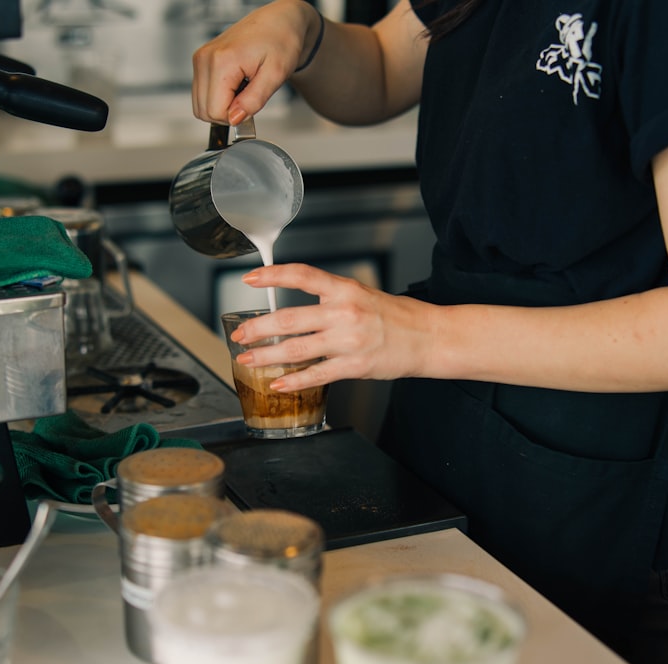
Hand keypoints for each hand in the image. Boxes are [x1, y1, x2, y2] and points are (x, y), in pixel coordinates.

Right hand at [192, 0, 319, 125]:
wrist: (279, 21)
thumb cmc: (281, 40)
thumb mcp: (275, 75)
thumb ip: (254, 100)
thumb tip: (235, 119)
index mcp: (222, 61)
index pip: (215, 111)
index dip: (235, 116)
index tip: (251, 105)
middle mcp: (205, 58)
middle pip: (204, 111)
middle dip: (228, 113)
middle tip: (248, 97)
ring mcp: (201, 59)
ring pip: (200, 105)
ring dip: (222, 106)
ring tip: (243, 89)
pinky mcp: (201, 61)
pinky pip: (202, 94)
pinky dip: (218, 97)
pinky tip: (235, 86)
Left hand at [229, 263, 436, 390]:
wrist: (428, 337)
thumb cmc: (395, 316)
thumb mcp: (361, 295)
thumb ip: (330, 299)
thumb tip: (296, 309)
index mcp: (345, 289)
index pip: (302, 276)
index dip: (272, 276)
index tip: (250, 278)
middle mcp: (344, 312)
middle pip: (289, 319)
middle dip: (257, 329)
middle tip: (239, 335)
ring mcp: (349, 341)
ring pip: (296, 349)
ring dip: (266, 356)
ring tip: (248, 359)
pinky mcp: (355, 365)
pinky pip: (317, 374)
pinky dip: (294, 381)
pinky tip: (278, 384)